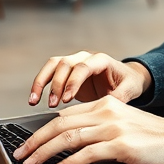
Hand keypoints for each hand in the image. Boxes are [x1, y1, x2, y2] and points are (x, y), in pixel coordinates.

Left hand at [12, 96, 163, 163]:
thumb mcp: (123, 125)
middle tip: (20, 154)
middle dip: (36, 140)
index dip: (42, 130)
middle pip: (61, 123)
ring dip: (44, 152)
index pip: (65, 115)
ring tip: (30, 163)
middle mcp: (107, 112)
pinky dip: (68, 162)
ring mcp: (114, 127)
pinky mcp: (122, 145)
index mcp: (105, 104)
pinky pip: (87, 153)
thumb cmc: (152, 139)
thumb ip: (99, 126)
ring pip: (69, 137)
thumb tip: (70, 140)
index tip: (27, 143)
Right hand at [28, 51, 150, 107]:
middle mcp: (85, 57)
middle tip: (53, 104)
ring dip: (42, 82)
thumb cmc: (128, 83)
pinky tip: (33, 99)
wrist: (125, 78)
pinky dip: (40, 84)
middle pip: (65, 64)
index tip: (67, 100)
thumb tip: (111, 106)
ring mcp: (74, 62)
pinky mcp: (66, 71)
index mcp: (101, 60)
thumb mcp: (130, 89)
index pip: (83, 67)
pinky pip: (49, 73)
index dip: (73, 82)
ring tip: (35, 101)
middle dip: (57, 85)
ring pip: (53, 65)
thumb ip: (121, 96)